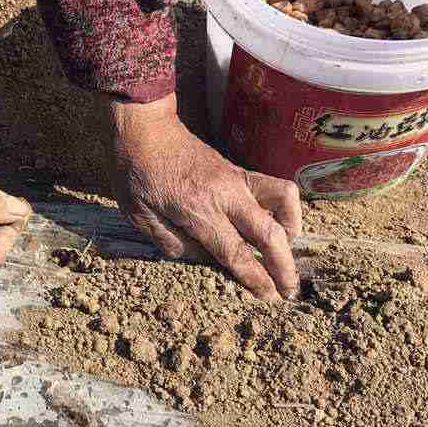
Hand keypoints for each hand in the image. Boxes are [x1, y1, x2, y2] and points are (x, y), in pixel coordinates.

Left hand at [99, 93, 300, 299]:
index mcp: (197, 209)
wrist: (145, 128)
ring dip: (291, 230)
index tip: (270, 298)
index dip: (256, 279)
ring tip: (284, 251)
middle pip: (269, 234)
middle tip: (290, 291)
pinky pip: (275, 187)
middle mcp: (224, 194)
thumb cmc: (136, 172)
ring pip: (283, 201)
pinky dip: (284, 207)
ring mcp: (236, 179)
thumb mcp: (139, 215)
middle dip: (284, 266)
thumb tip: (202, 259)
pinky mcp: (240, 170)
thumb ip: (170, 241)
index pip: (235, 252)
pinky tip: (275, 223)